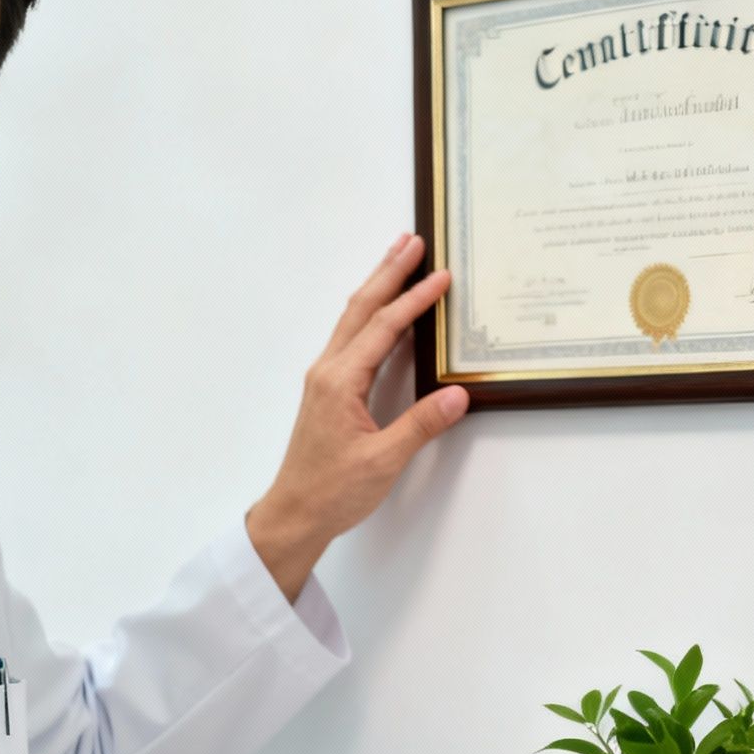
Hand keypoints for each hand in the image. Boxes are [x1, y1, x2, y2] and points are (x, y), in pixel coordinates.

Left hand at [248, 233, 469, 599]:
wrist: (295, 512)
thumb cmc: (333, 491)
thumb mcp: (384, 461)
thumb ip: (421, 425)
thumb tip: (458, 394)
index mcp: (340, 382)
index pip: (383, 328)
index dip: (414, 300)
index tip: (441, 276)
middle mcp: (328, 370)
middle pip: (361, 308)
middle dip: (389, 272)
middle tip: (413, 240)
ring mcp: (325, 378)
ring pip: (353, 318)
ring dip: (376, 286)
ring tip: (397, 258)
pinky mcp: (328, 389)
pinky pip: (350, 336)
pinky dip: (369, 312)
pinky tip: (379, 308)